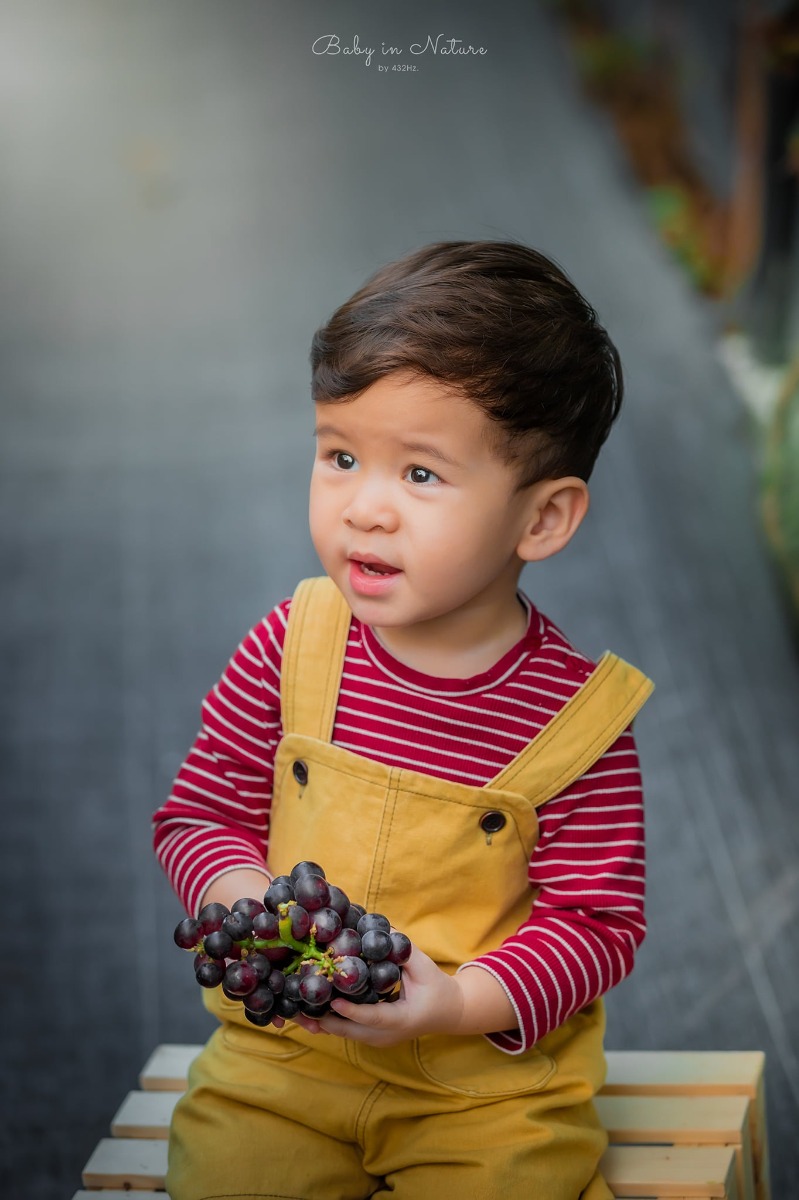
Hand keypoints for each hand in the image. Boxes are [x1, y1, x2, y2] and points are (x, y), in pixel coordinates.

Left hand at [299, 945, 465, 1046]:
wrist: (448, 1012)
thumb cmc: (436, 987)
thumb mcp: (423, 966)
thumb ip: (400, 949)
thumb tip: (374, 925)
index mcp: (403, 1019)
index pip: (374, 1017)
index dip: (352, 1010)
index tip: (331, 1000)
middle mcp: (387, 1035)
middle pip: (351, 1031)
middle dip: (323, 1020)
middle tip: (298, 1006)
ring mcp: (378, 1040)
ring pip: (344, 1034)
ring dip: (321, 1022)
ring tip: (295, 1009)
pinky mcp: (372, 1037)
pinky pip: (347, 1031)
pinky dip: (329, 1021)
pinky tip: (309, 1010)